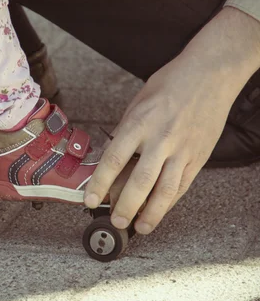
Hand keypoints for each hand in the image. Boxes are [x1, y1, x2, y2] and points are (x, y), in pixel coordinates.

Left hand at [84, 6, 259, 234]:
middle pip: (139, 182)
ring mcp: (183, 149)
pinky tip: (159, 212)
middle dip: (124, 206)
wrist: (209, 74)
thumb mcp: (137, 103)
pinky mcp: (199, 156)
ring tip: (139, 227)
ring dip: (151, 213)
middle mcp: (161, 138)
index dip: (99, 184)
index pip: (113, 160)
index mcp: (139, 123)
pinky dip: (169, 202)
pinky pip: (182, 185)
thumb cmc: (169, 84)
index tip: (90, 200)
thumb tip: (112, 158)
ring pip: (165, 190)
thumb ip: (125, 131)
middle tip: (114, 221)